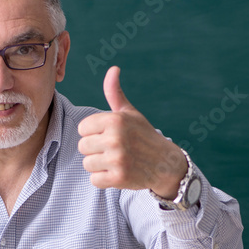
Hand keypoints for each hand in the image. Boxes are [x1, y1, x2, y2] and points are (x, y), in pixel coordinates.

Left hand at [77, 66, 186, 198]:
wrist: (166, 164)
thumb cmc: (143, 136)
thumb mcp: (130, 113)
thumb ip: (115, 93)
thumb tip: (113, 69)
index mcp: (115, 120)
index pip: (82, 128)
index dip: (93, 133)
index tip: (109, 135)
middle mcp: (115, 138)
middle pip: (82, 146)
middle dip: (95, 150)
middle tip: (114, 150)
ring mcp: (117, 159)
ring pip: (87, 164)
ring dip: (99, 165)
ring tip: (117, 161)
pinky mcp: (119, 177)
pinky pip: (94, 180)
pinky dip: (104, 179)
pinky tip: (118, 173)